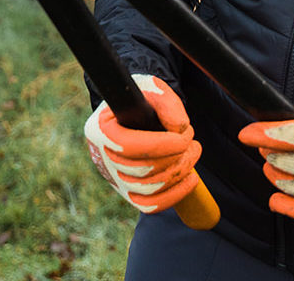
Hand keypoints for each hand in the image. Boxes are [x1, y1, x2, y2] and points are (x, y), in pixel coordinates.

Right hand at [82, 73, 203, 213]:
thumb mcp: (152, 88)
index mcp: (100, 129)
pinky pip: (149, 205)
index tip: (185, 135)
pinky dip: (174, 195)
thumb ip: (166, 103)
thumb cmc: (143, 99)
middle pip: (142, 169)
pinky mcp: (127, 192)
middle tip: (191, 139)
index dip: (161, 145)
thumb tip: (179, 129)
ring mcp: (114, 178)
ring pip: (148, 188)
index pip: (129, 146)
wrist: (134, 113)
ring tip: (193, 151)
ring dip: (179, 171)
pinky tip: (191, 178)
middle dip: (176, 155)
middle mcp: (102, 157)